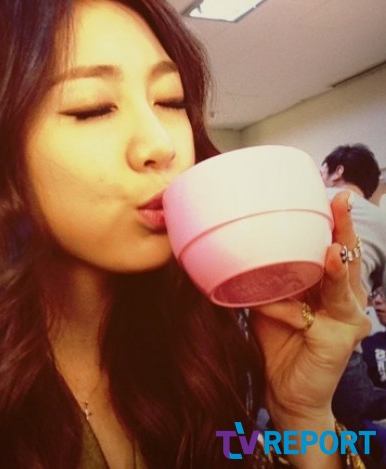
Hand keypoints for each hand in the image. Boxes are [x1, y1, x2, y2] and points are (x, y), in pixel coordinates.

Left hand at [250, 190, 369, 428]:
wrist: (284, 391)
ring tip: (335, 240)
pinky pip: (313, 312)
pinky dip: (293, 301)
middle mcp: (346, 298)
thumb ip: (266, 275)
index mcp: (330, 285)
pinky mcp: (340, 338)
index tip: (330, 194)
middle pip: (348, 256)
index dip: (336, 221)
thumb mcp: (272, 298)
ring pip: (342, 283)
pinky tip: (294, 284)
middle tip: (340, 199)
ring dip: (335, 263)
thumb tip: (236, 243)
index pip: (336, 246)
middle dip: (345, 227)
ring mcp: (347, 318)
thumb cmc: (279, 341)